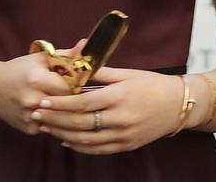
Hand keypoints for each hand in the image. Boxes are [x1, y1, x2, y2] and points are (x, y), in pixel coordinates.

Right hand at [0, 45, 79, 133]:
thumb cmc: (18, 70)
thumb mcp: (40, 58)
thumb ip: (66, 55)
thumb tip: (86, 45)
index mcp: (36, 79)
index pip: (71, 86)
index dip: (80, 85)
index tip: (83, 82)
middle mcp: (32, 100)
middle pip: (68, 104)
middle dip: (76, 99)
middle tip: (78, 93)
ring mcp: (30, 117)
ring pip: (62, 119)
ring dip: (68, 112)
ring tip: (68, 103)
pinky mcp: (29, 129)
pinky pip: (51, 126)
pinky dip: (54, 120)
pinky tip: (51, 112)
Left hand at [31, 67, 194, 154]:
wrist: (178, 106)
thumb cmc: (152, 84)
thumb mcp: (127, 73)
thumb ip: (101, 72)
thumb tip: (76, 66)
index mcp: (119, 96)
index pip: (83, 102)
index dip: (61, 102)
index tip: (43, 99)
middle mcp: (121, 118)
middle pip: (80, 122)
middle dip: (55, 118)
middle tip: (37, 112)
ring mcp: (123, 135)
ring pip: (85, 139)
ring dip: (62, 133)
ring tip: (45, 125)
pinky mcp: (126, 146)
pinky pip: (97, 149)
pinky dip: (79, 146)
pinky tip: (65, 139)